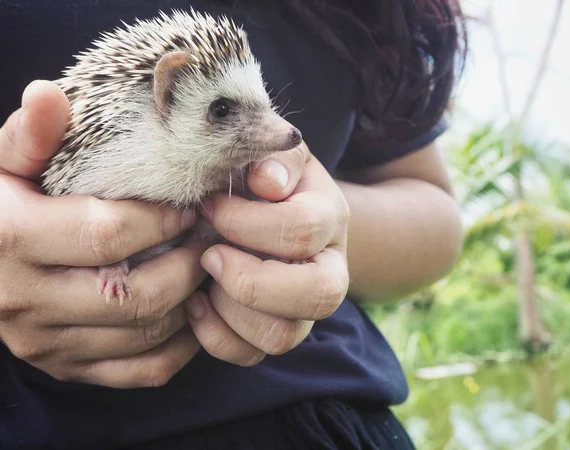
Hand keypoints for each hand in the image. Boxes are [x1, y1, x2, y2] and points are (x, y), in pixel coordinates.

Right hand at [0, 80, 207, 387]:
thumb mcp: (4, 166)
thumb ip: (30, 136)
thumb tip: (48, 94)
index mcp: (11, 241)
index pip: (109, 235)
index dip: (162, 219)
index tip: (189, 206)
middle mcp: (25, 302)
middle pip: (137, 294)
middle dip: (189, 264)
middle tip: (209, 237)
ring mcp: (48, 345)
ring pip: (146, 334)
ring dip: (191, 300)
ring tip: (207, 266)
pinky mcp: (68, 369)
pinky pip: (144, 370)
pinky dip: (182, 343)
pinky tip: (192, 309)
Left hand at [186, 142, 349, 365]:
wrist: (278, 209)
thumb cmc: (267, 179)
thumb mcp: (276, 156)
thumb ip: (276, 158)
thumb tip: (267, 181)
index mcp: (330, 218)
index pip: (302, 230)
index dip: (246, 221)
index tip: (209, 204)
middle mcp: (329, 270)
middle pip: (318, 295)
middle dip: (251, 279)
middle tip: (210, 255)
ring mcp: (304, 309)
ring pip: (283, 336)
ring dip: (231, 310)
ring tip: (204, 279)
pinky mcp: (277, 331)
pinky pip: (252, 355)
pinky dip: (216, 336)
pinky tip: (197, 302)